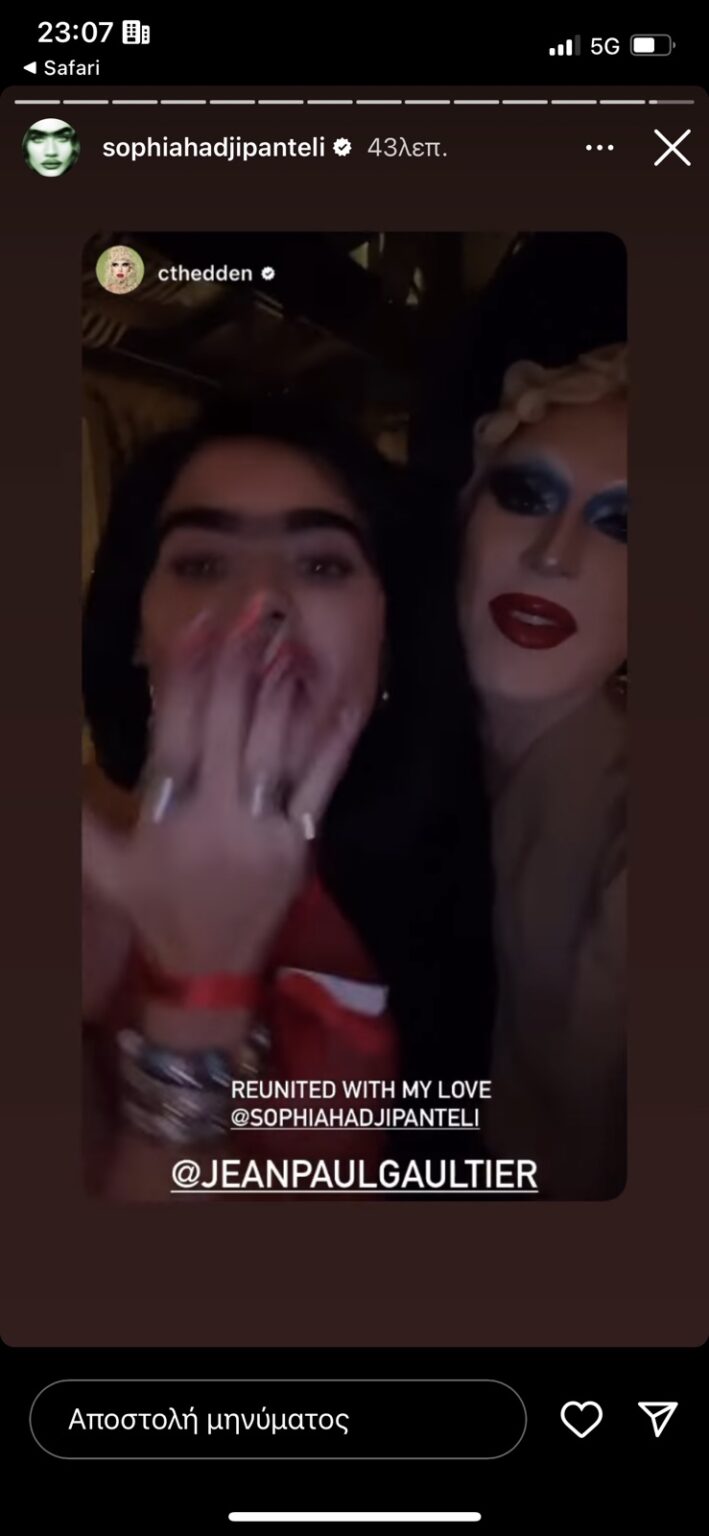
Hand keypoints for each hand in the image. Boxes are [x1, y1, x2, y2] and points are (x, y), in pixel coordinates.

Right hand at [82, 617, 360, 977]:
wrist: (208, 975)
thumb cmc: (152, 910)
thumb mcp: (101, 867)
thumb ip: (71, 817)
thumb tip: (38, 757)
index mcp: (169, 819)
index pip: (176, 732)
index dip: (185, 675)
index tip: (195, 626)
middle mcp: (219, 817)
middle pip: (230, 727)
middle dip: (239, 665)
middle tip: (250, 609)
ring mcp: (266, 829)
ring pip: (277, 747)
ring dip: (282, 689)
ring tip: (287, 636)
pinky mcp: (301, 842)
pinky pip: (321, 784)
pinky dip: (332, 740)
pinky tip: (343, 699)